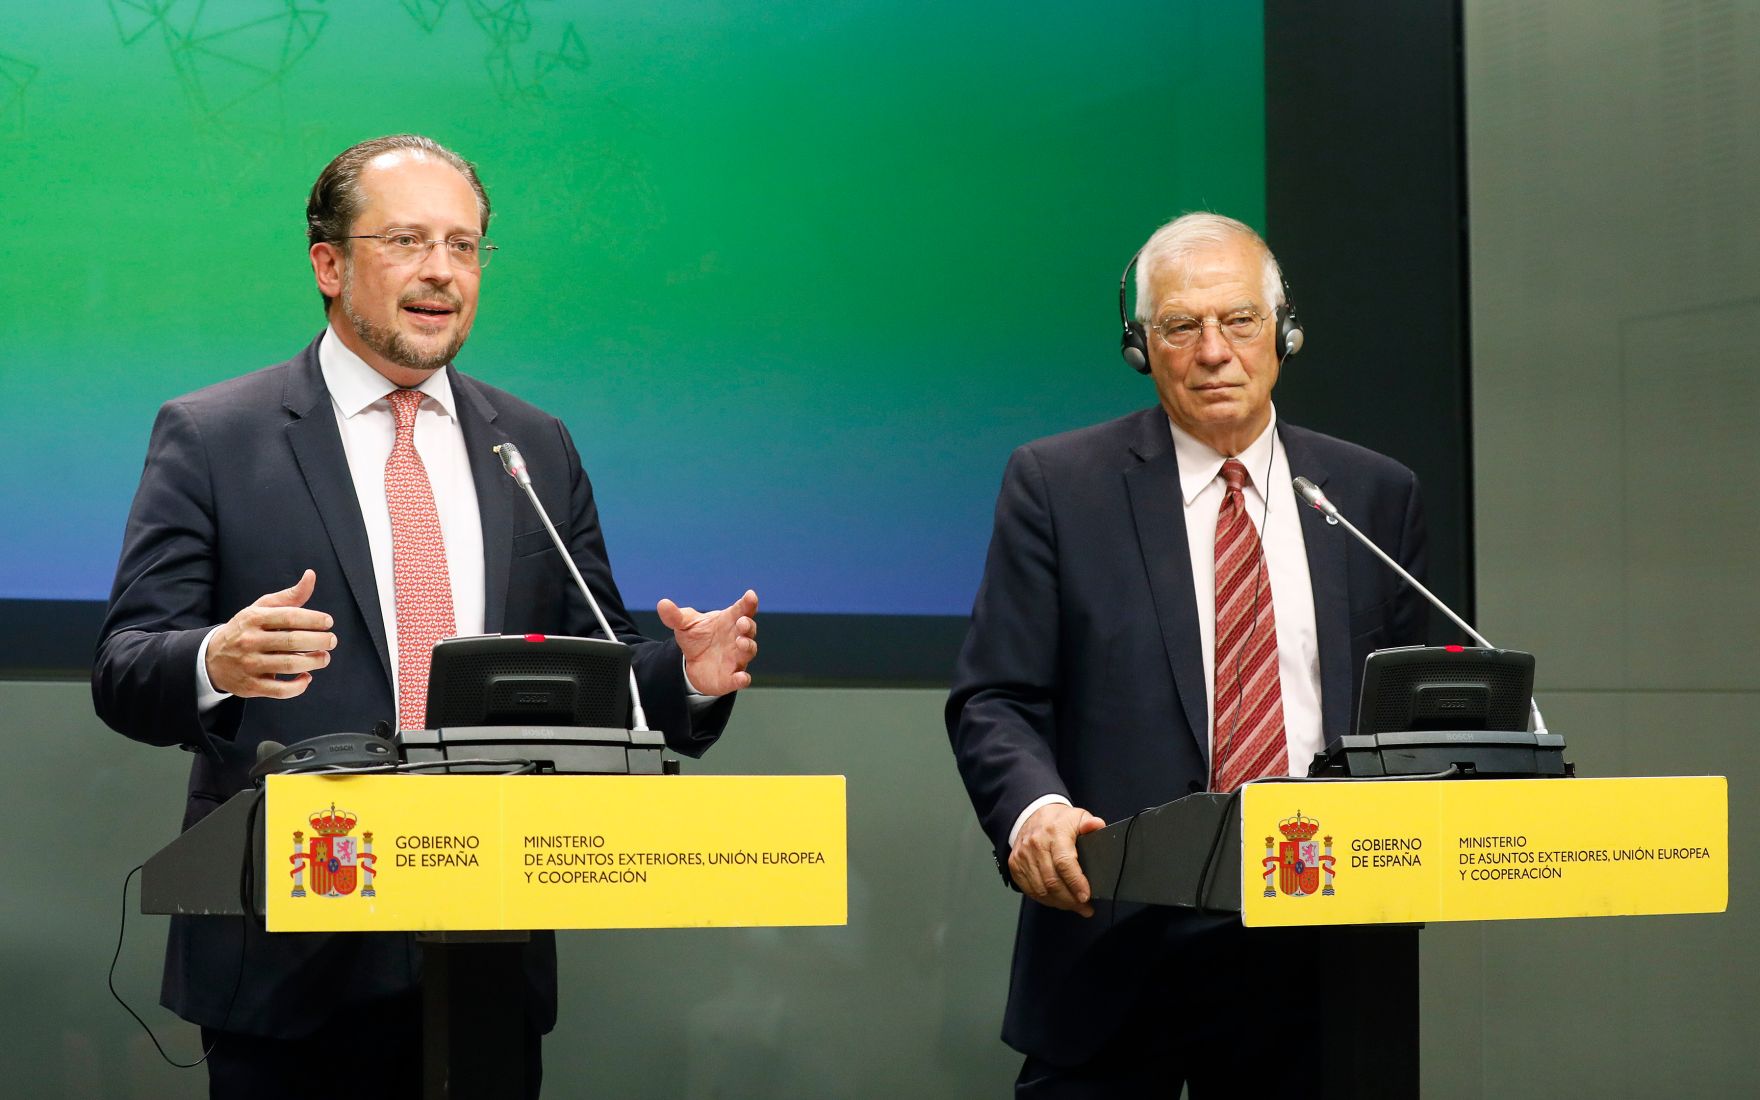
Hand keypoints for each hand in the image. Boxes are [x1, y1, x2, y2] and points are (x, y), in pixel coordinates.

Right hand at [204, 570, 336, 698]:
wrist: (211, 658)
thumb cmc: (246, 629)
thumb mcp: (261, 609)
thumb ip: (289, 596)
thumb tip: (311, 575)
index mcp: (254, 618)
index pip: (290, 616)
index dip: (314, 619)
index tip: (328, 622)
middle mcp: (250, 641)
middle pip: (292, 641)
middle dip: (319, 641)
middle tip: (332, 641)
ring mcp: (249, 664)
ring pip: (288, 665)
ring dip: (313, 662)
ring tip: (324, 658)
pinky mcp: (251, 686)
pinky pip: (280, 690)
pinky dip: (298, 686)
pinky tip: (306, 677)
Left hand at [656, 589, 757, 696]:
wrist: (692, 663)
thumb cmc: (697, 638)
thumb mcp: (684, 625)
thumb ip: (674, 616)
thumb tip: (662, 604)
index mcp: (729, 621)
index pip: (742, 609)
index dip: (748, 602)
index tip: (750, 595)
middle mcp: (737, 638)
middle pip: (748, 630)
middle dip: (748, 625)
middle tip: (742, 622)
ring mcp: (736, 658)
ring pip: (748, 651)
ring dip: (748, 647)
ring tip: (741, 642)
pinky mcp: (731, 677)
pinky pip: (740, 678)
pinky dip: (742, 678)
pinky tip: (741, 678)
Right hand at [1008, 803, 1107, 916]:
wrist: (1031, 816)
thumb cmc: (1058, 821)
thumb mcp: (1078, 817)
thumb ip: (1091, 823)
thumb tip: (1097, 825)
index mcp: (1054, 832)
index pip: (1064, 862)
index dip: (1075, 882)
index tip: (1085, 896)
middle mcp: (1036, 844)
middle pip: (1052, 881)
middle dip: (1070, 899)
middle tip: (1084, 907)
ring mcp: (1023, 856)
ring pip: (1041, 889)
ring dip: (1059, 902)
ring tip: (1074, 906)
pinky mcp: (1015, 865)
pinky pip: (1030, 890)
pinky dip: (1045, 900)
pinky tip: (1058, 901)